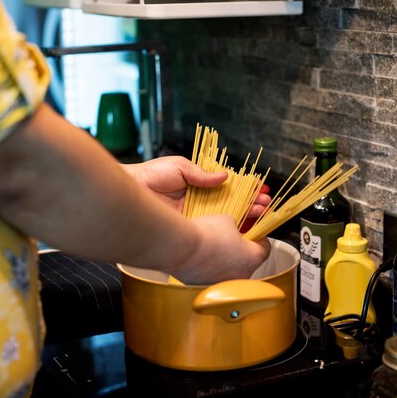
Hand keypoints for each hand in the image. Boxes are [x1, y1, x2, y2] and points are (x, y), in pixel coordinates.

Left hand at [122, 156, 270, 216]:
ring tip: (260, 214)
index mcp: (199, 185)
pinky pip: (213, 230)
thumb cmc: (150, 176)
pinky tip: (242, 229)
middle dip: (251, 204)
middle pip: (232, 204)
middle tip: (265, 204)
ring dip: (245, 216)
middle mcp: (201, 202)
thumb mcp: (179, 167)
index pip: (229, 188)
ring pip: (226, 218)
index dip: (246, 188)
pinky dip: (229, 230)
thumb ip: (201, 173)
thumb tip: (225, 176)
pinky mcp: (190, 229)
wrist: (131, 193)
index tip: (260, 189)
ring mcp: (197, 217)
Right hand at [176, 214, 271, 283]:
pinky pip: (215, 277)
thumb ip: (235, 226)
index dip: (260, 237)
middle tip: (231, 238)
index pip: (266, 248)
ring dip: (226, 260)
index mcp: (253, 258)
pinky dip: (211, 269)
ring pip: (231, 271)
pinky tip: (203, 258)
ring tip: (214, 247)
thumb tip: (232, 230)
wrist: (181, 247)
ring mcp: (226, 284)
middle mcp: (242, 275)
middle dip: (241, 250)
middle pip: (248, 261)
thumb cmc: (205, 234)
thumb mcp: (227, 220)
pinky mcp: (209, 287)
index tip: (255, 233)